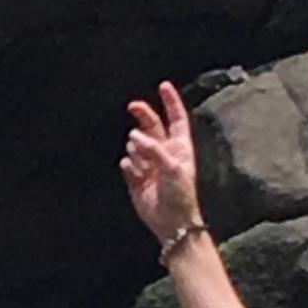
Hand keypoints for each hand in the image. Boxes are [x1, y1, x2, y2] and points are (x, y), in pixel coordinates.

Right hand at [122, 79, 202, 245]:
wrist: (171, 222)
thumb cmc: (180, 195)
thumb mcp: (172, 167)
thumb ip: (153, 149)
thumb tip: (133, 136)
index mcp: (179, 147)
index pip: (176, 118)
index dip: (171, 102)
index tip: (163, 86)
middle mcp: (164, 152)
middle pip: (151, 126)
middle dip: (142, 115)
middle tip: (132, 106)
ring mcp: (149, 164)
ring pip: (135, 146)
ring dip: (137, 152)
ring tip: (144, 168)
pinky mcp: (136, 178)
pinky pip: (126, 164)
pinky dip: (129, 168)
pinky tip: (137, 178)